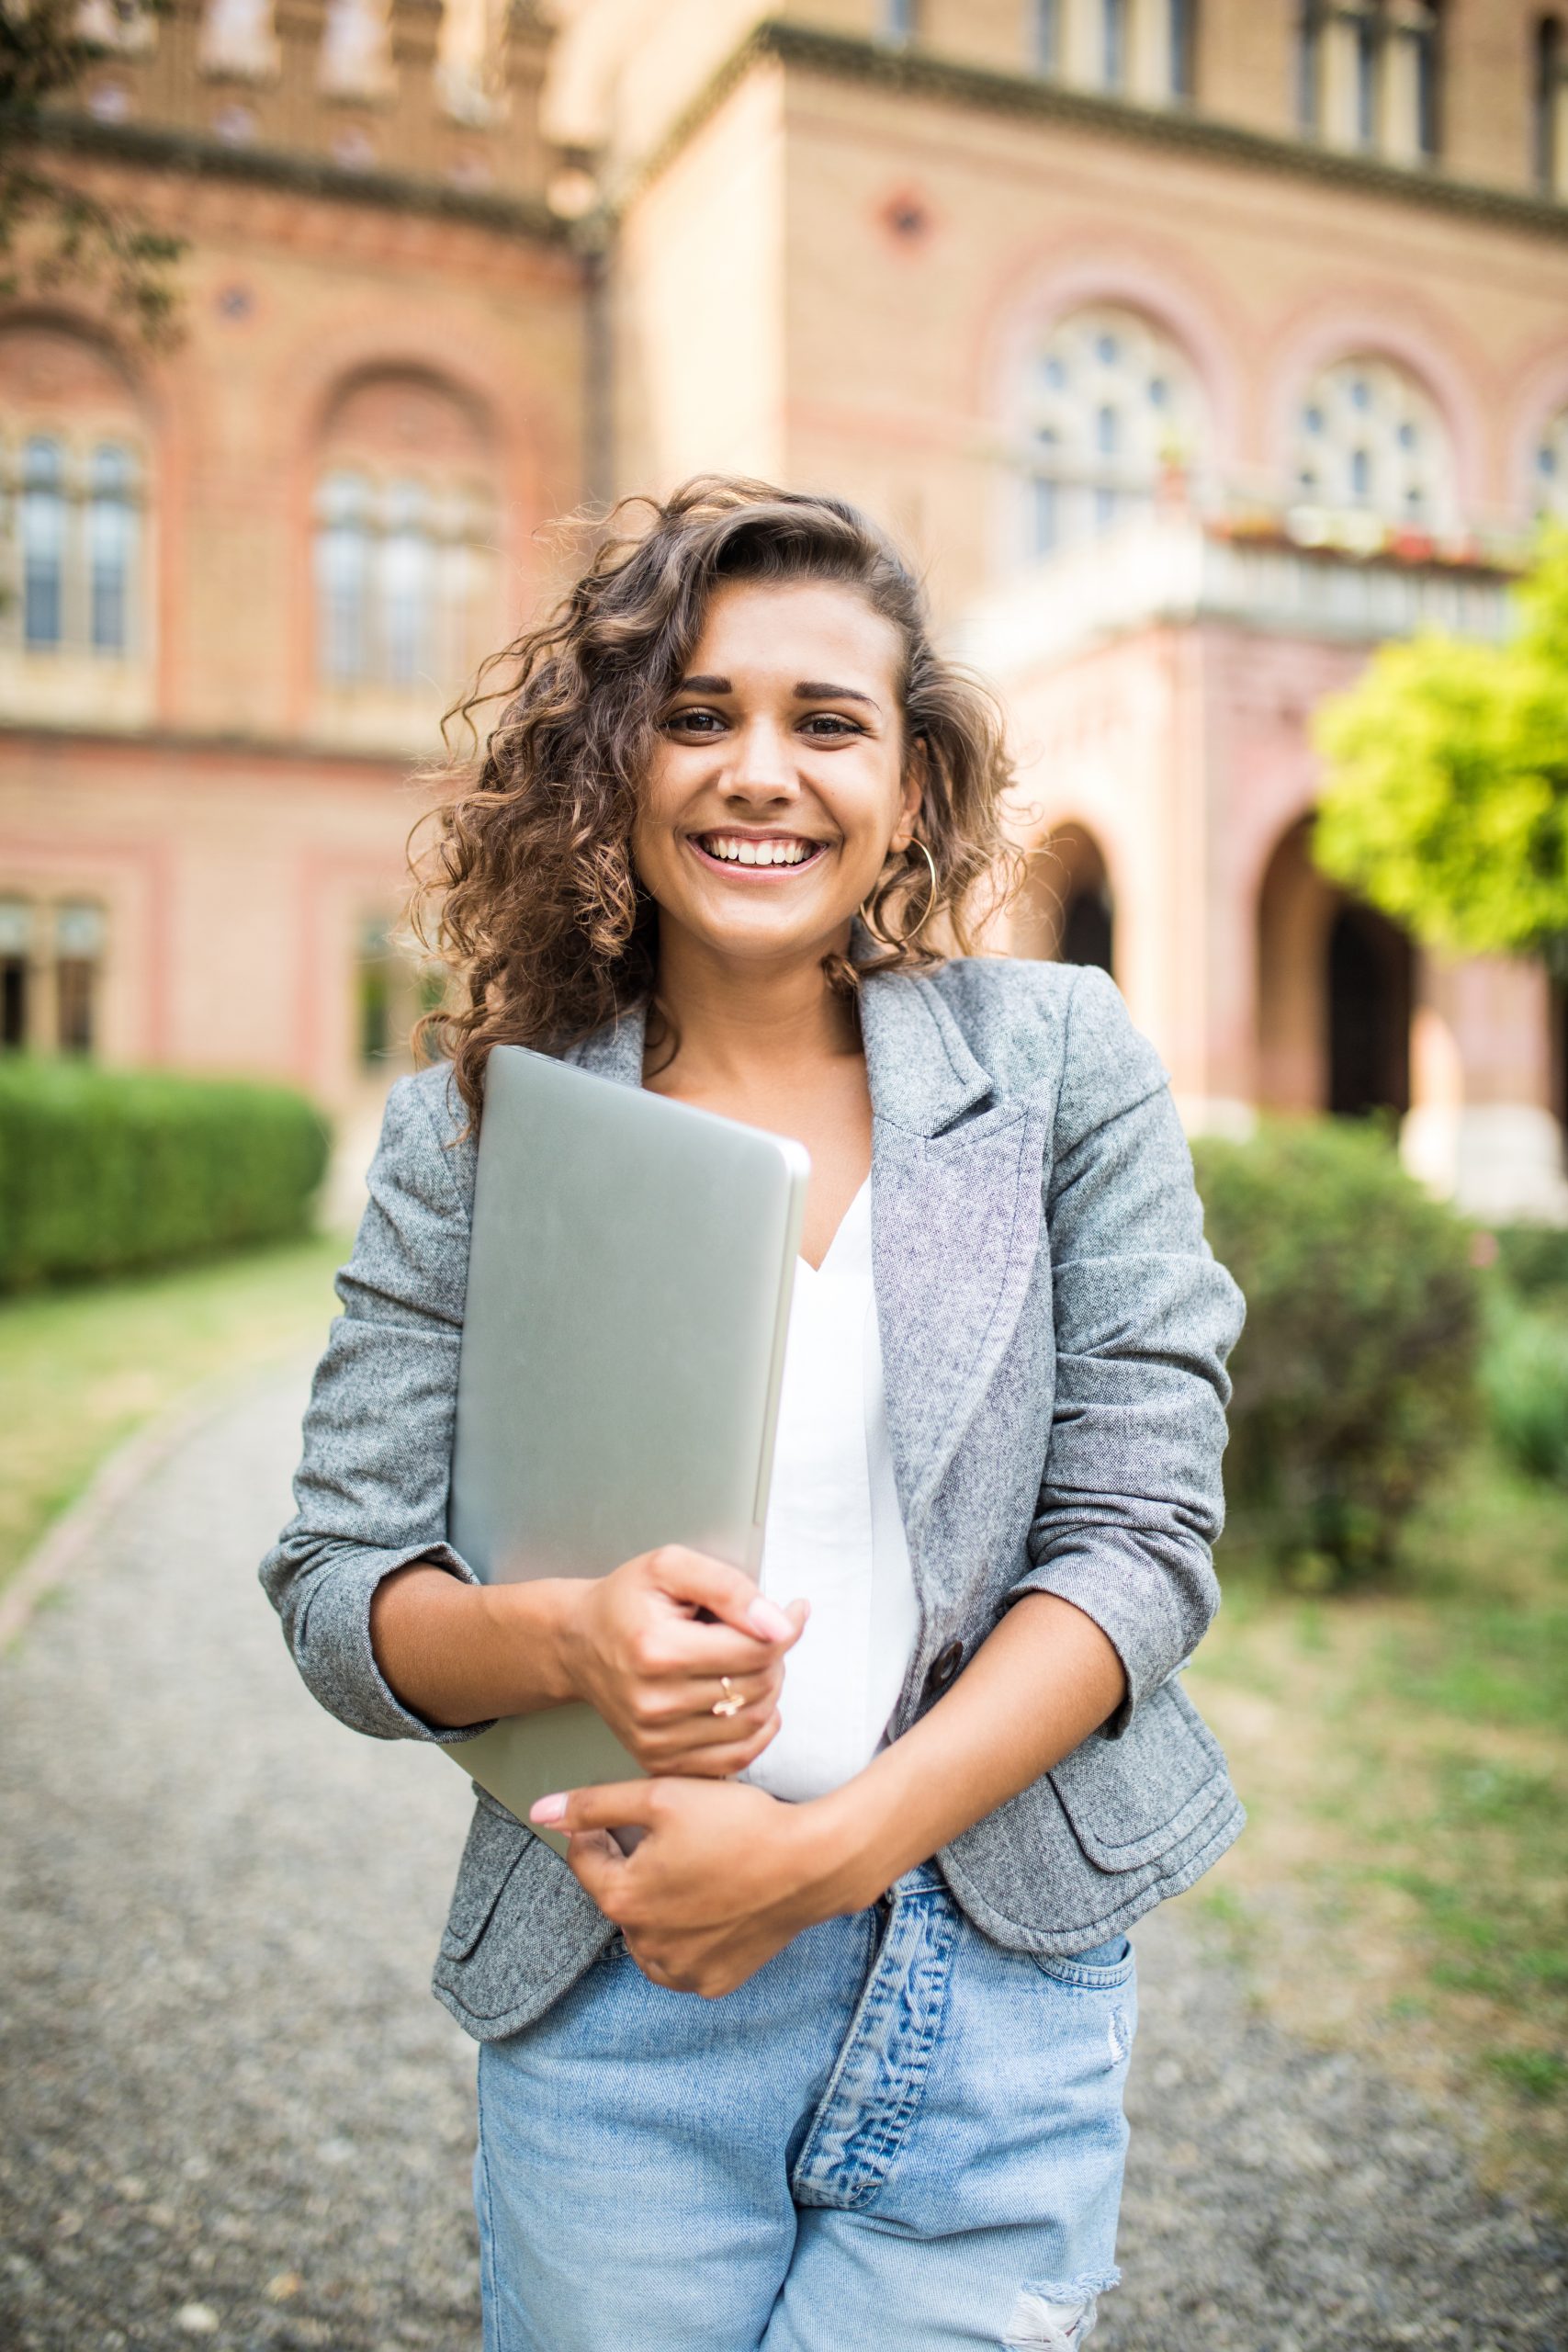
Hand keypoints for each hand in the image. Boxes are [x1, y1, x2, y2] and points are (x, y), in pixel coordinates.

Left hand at [531, 1776, 848, 1996]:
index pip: (584, 1859)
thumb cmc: (737, 1823)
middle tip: (672, 1837)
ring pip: (647, 1933)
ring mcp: (680, 1971)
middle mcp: (644, 1945)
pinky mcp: (713, 1983)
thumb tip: (540, 1810)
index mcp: (622, 1898)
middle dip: (632, 1867)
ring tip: (693, 1870)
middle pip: (618, 1895)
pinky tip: (711, 1905)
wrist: (809, 1864)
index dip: (600, 1829)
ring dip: (656, 1905)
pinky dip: (688, 1937)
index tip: (628, 1813)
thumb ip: (595, 1804)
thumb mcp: (660, 1796)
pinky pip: (683, 1960)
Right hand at [560, 1546, 807, 1777]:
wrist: (580, 1643)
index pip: (754, 1650)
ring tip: (749, 1661)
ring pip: (753, 1722)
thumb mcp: (670, 1567)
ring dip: (768, 1689)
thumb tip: (778, 1623)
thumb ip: (728, 1587)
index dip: (785, 1627)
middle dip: (774, 1655)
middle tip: (762, 1633)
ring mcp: (656, 1739)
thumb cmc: (625, 1601)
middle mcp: (655, 1703)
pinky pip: (735, 1758)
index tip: (792, 1612)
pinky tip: (746, 1700)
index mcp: (657, 1651)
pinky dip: (756, 1729)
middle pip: (757, 1686)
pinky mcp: (659, 1760)